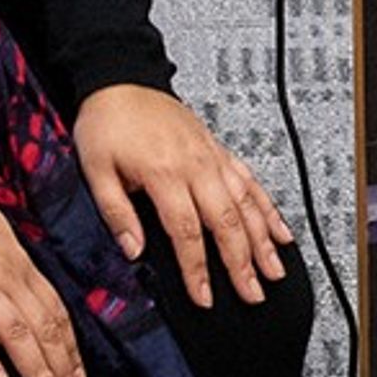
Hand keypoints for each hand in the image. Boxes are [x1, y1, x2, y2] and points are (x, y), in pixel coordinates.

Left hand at [73, 85, 292, 306]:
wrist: (121, 80)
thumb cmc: (107, 122)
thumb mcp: (95, 169)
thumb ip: (116, 212)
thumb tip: (133, 250)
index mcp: (164, 173)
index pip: (186, 231)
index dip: (197, 268)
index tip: (203, 296)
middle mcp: (196, 165)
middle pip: (227, 222)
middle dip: (242, 263)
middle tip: (252, 293)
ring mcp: (212, 158)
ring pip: (247, 204)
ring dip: (264, 240)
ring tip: (274, 270)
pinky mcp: (219, 151)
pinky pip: (252, 182)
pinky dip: (269, 208)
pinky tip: (281, 230)